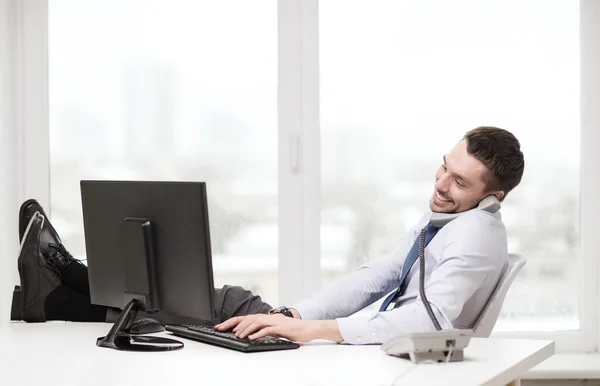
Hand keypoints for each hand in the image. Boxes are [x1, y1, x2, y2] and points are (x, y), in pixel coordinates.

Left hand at [214, 314, 342, 342]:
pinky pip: (267, 329)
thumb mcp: (274, 329)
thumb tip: (249, 334)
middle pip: (247, 319)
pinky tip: (251, 338)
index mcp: (264, 318)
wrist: (307, 328)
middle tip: (223, 330)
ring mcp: (274, 321)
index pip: (244, 318)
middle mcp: (268, 317)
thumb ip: (262, 330)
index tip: (220, 326)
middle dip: (233, 325)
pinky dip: (258, 333)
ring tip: (237, 336)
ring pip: (255, 323)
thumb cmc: (291, 330)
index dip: (231, 322)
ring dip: (245, 329)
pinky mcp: (280, 327)